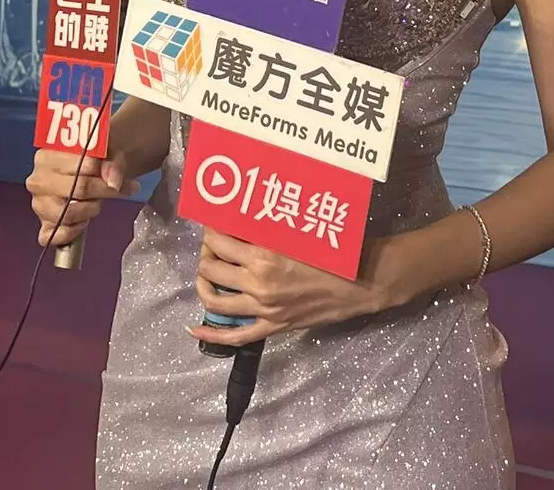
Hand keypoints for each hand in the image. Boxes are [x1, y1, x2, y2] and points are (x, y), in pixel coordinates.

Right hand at [25, 148, 139, 246]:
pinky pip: (53, 236)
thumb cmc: (94, 159)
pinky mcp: (42, 225)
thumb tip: (113, 183)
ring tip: (95, 203)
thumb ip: (113, 164)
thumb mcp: (107, 152)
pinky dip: (72, 232)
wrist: (84, 169)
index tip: (117, 181)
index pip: (84, 166)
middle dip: (101, 193)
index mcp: (49, 156)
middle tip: (111, 192)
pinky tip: (82, 222)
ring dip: (89, 211)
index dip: (105, 175)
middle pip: (77, 190)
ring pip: (67, 214)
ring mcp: (38, 204)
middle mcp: (38, 180)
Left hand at [188, 229, 389, 347]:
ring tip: (205, 273)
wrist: (360, 284)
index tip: (212, 223)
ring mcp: (263, 310)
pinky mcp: (272, 327)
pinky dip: (210, 335)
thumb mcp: (298, 232)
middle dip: (206, 253)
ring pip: (214, 300)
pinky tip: (194, 330)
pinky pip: (234, 336)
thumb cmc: (332, 251)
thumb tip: (242, 217)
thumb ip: (269, 228)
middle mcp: (258, 284)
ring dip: (203, 284)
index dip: (210, 231)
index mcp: (264, 257)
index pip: (219, 242)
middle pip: (211, 267)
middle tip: (212, 244)